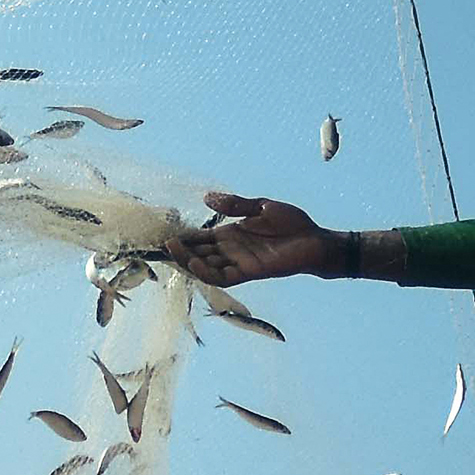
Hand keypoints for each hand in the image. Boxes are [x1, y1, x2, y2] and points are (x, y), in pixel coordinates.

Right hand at [166, 191, 335, 286]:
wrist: (316, 240)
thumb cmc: (293, 223)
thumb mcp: (261, 207)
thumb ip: (235, 204)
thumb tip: (207, 197)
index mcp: (230, 234)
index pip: (199, 238)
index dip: (182, 237)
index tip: (162, 233)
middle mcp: (230, 250)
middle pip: (197, 252)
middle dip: (178, 250)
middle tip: (159, 243)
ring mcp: (238, 262)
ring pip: (205, 266)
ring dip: (188, 260)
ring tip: (172, 250)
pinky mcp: (250, 272)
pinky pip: (222, 277)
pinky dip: (207, 271)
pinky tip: (195, 262)